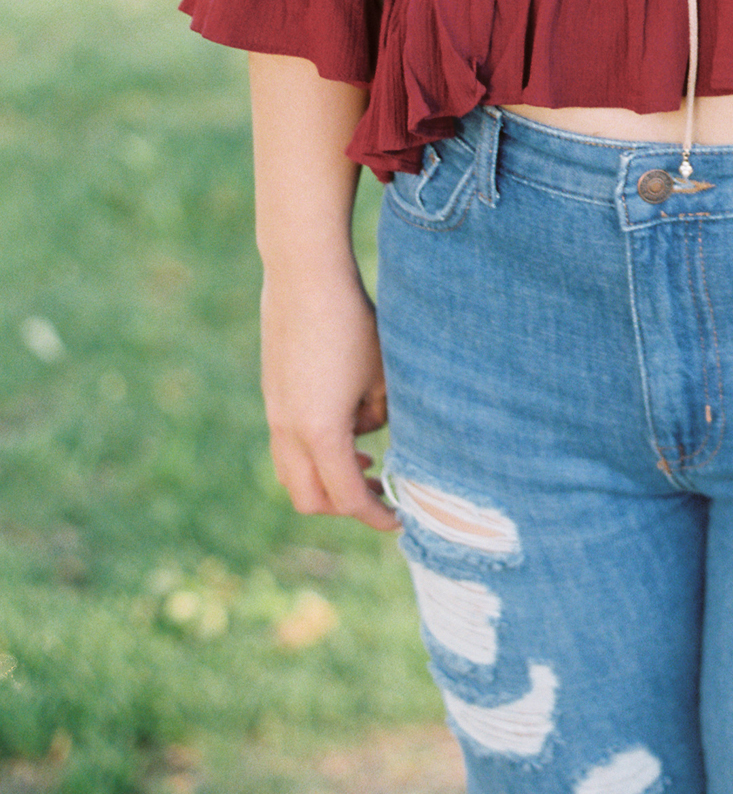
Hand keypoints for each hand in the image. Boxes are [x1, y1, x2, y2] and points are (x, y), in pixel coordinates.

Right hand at [260, 264, 398, 531]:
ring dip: (326, 476)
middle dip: (346, 504)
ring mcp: (274, 412)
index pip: (347, 497)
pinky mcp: (272, 392)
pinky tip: (343, 421)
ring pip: (293, 472)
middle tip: (381, 489)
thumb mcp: (383, 372)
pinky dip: (313, 450)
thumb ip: (383, 415)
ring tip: (364, 455)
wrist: (304, 275)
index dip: (375, 514)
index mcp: (320, 433)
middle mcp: (288, 431)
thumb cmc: (354, 321)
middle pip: (310, 497)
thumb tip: (375, 432)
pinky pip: (287, 443)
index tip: (399, 518)